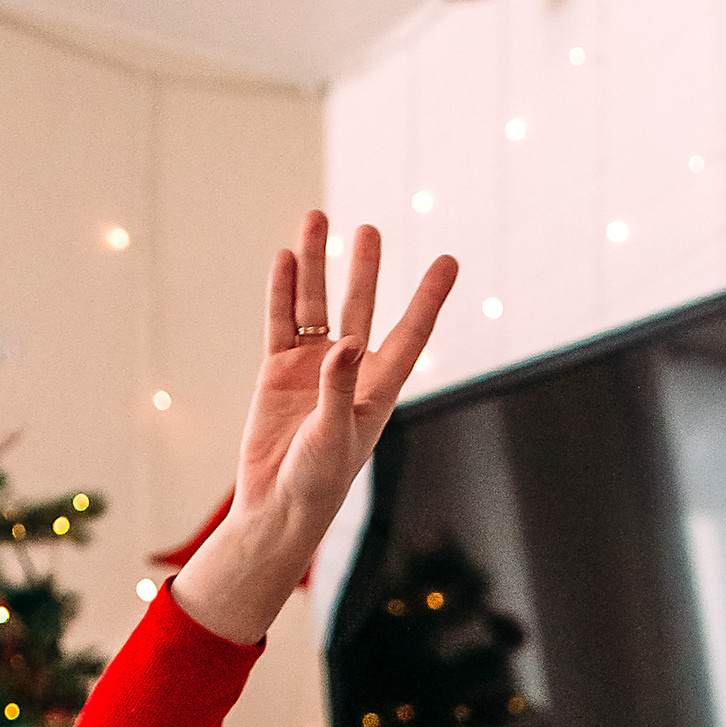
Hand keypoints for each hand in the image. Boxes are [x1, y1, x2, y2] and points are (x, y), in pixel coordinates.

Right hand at [173, 211, 456, 645]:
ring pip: (316, 306)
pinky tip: (286, 258)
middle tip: (369, 229)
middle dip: (365, 269)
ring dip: (317, 265)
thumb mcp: (334, 437)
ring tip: (317, 219)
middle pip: (361, 308)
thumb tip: (345, 343)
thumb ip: (338, 389)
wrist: (276, 507)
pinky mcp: (278, 371)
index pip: (410, 334)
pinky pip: (282, 321)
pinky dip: (283, 291)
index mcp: (378, 389)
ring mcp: (312, 368)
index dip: (429, 297)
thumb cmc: (317, 482)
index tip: (448, 260)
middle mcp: (348, 370)